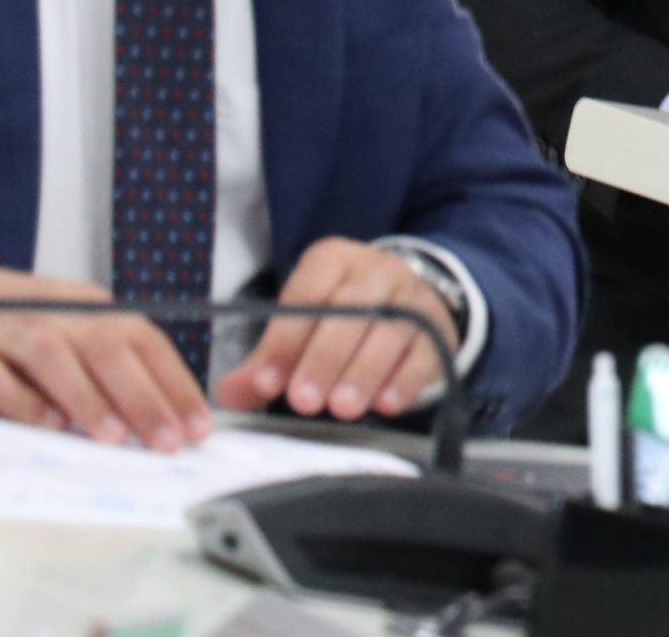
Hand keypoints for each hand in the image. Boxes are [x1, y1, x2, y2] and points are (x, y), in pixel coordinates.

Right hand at [0, 258, 211, 452]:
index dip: (174, 382)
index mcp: (89, 308)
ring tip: (113, 438)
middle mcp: (53, 310)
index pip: (143, 339)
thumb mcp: (73, 339)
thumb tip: (164, 421)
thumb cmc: (21, 331)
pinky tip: (45, 424)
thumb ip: (110, 372)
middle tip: (166, 442)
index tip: (197, 427)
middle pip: (105, 345)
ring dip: (86, 396)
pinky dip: (20, 396)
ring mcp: (6, 327)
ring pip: (52, 352)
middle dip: (142, 396)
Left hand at [217, 238, 460, 424]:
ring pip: (390, 330)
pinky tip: (385, 404)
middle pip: (352, 309)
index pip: (308, 293)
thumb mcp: (302, 325)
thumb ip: (266, 360)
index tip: (266, 382)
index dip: (285, 339)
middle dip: (325, 358)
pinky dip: (405, 380)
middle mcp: (376, 270)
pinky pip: (425, 351)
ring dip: (363, 372)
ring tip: (342, 409)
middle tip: (303, 401)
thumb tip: (229, 394)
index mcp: (333, 260)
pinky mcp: (439, 327)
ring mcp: (412, 297)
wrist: (408, 300)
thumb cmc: (341, 317)